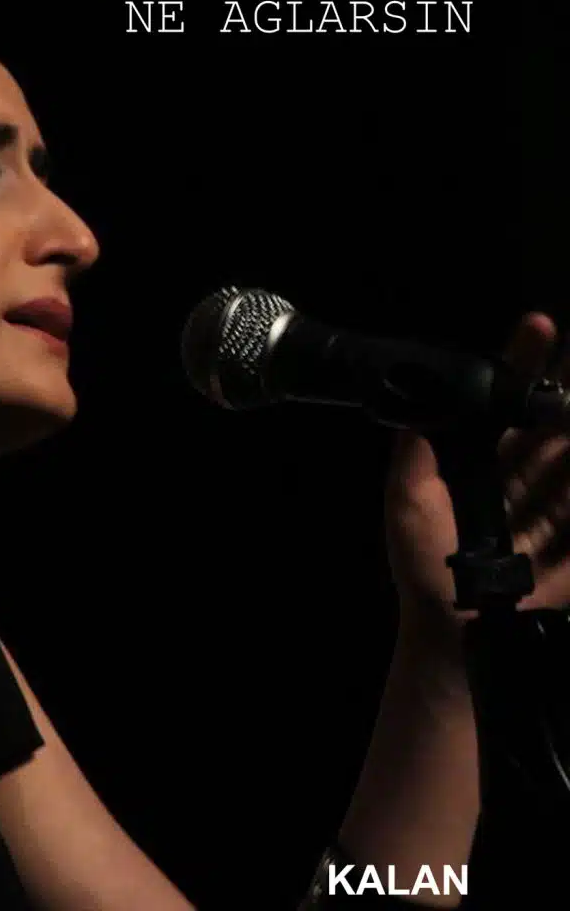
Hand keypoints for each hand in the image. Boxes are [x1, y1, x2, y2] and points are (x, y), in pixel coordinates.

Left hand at [383, 312, 568, 644]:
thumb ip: (413, 453)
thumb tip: (418, 398)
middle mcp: (522, 475)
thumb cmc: (425, 568)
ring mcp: (556, 507)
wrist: (454, 633)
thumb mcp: (407, 504)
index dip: (521, 366)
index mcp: (480, 462)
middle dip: (568, 387)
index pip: (503, 404)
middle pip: (553, 421)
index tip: (538, 326)